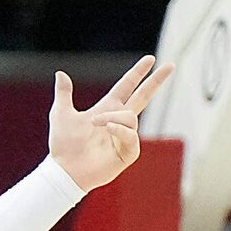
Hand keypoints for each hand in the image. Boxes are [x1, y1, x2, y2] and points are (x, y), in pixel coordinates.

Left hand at [47, 57, 168, 192]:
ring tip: (95, 123)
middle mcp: (118, 121)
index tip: (150, 59)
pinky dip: (120, 131)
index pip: (127, 86)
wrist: (64, 170)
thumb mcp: (61, 114)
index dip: (138, 73)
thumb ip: (63, 93)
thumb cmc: (62, 145)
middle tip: (170, 66)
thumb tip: (60, 73)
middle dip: (156, 81)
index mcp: (107, 108)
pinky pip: (132, 136)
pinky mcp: (127, 152)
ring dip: (113, 117)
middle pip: (143, 96)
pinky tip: (109, 130)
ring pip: (130, 118)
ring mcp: (124, 136)